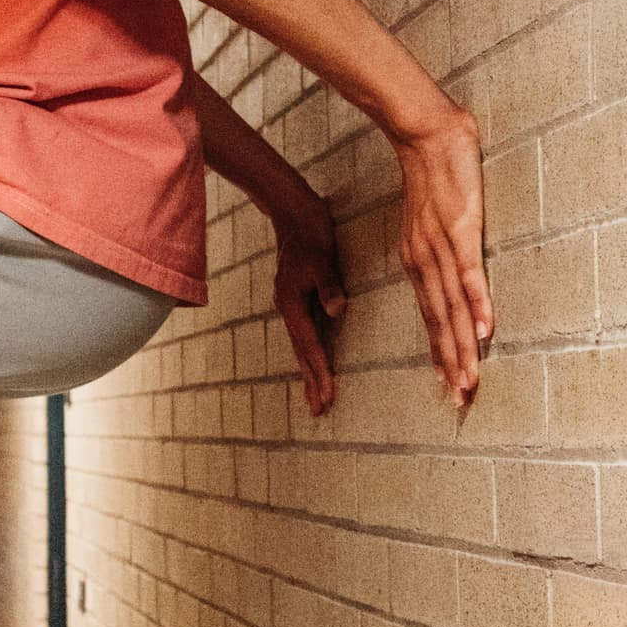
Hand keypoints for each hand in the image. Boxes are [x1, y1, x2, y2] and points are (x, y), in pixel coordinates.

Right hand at [272, 192, 344, 416]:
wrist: (293, 214)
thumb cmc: (310, 235)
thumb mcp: (322, 259)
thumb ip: (329, 286)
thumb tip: (338, 310)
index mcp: (291, 303)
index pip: (309, 346)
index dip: (320, 372)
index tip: (328, 396)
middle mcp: (287, 308)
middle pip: (301, 353)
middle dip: (311, 382)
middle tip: (319, 411)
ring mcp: (290, 305)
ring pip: (301, 346)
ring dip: (309, 372)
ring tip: (315, 397)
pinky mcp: (296, 300)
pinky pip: (304, 335)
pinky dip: (309, 354)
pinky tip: (313, 362)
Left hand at [390, 109, 491, 407]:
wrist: (424, 133)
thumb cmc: (433, 171)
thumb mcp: (431, 217)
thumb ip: (440, 240)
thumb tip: (455, 257)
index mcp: (415, 258)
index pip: (429, 314)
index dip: (438, 350)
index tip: (445, 382)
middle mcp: (422, 260)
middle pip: (439, 321)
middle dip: (450, 362)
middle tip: (459, 399)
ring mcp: (440, 247)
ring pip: (452, 307)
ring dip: (463, 345)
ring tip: (470, 379)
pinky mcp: (459, 232)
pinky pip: (469, 274)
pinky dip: (477, 302)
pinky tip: (486, 329)